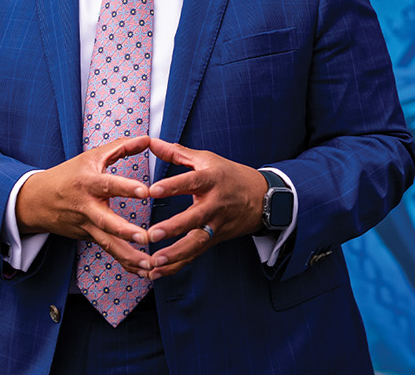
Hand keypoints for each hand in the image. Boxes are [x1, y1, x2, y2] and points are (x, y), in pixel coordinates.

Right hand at [15, 135, 153, 275]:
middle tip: (146, 237)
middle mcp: (86, 206)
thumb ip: (121, 147)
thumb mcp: (91, 157)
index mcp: (88, 182)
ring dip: (129, 256)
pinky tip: (144, 273)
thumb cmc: (69, 175)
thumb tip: (148, 138)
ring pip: (108, 243)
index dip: (126, 188)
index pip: (108, 184)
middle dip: (126, 231)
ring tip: (150, 264)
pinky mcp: (88, 238)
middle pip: (106, 221)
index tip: (146, 191)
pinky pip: (108, 251)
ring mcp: (86, 225)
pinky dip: (125, 263)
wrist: (37, 200)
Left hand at [144, 138, 267, 279]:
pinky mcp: (215, 240)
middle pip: (194, 218)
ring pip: (196, 242)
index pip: (191, 182)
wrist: (262, 198)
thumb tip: (151, 141)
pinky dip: (177, 265)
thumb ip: (177, 153)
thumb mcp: (207, 159)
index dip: (172, 186)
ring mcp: (216, 225)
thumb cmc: (230, 176)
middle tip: (152, 234)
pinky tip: (158, 273)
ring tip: (154, 261)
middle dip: (173, 228)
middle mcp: (215, 204)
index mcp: (211, 180)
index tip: (152, 191)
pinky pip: (195, 255)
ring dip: (175, 254)